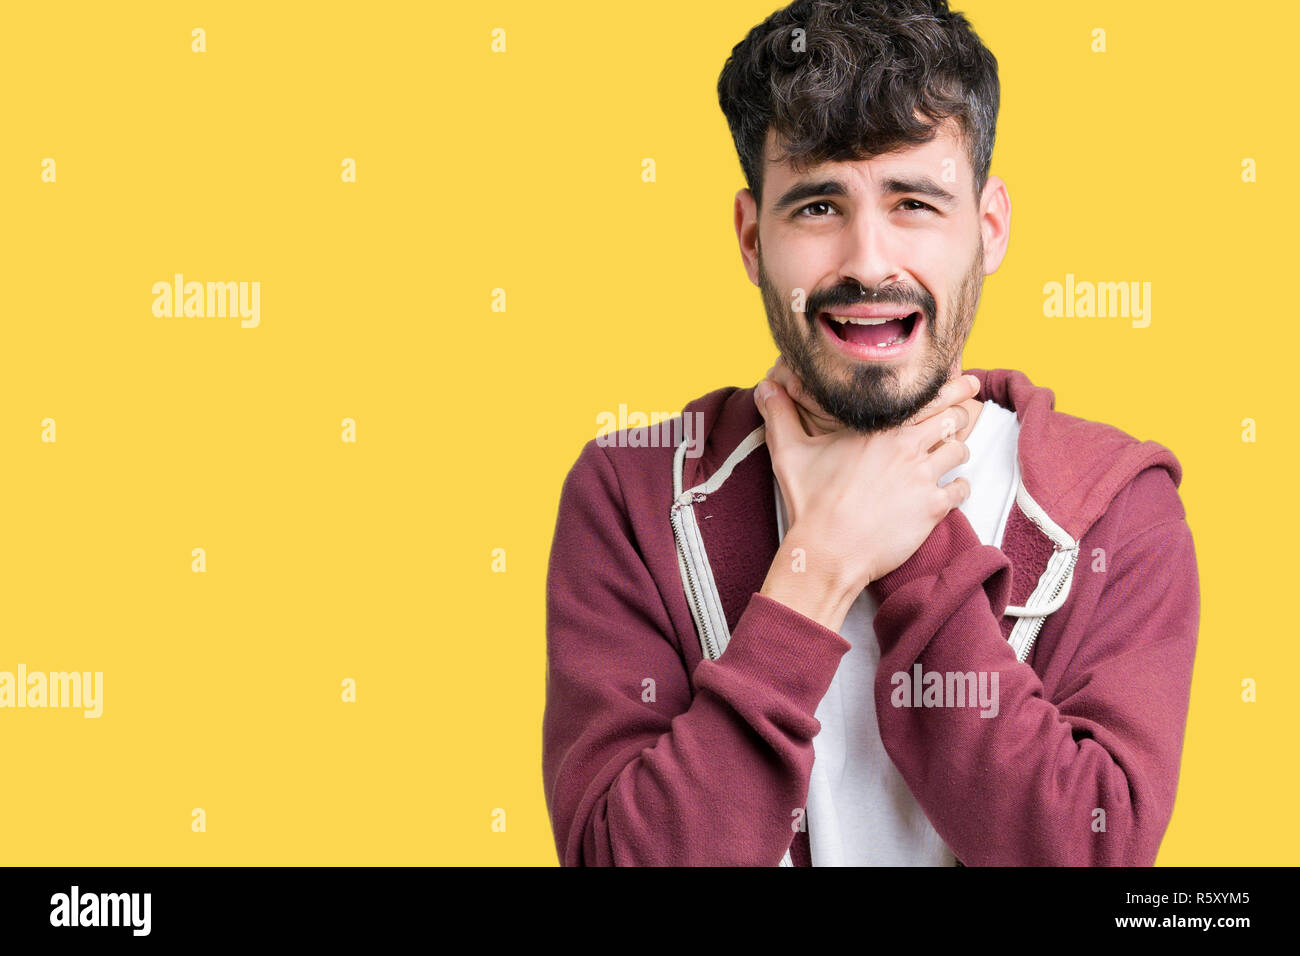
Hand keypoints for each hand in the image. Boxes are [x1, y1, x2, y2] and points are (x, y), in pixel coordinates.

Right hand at [752, 371, 979, 630]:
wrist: (827, 551)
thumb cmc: (809, 502)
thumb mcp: (789, 452)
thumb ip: (779, 414)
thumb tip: (764, 386)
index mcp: (878, 428)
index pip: (926, 396)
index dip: (951, 386)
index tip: (966, 380)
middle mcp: (906, 447)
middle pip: (953, 417)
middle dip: (963, 412)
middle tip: (971, 408)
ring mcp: (922, 477)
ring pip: (960, 451)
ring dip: (957, 452)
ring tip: (950, 457)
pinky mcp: (932, 508)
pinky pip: (962, 489)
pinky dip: (959, 489)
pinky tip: (949, 492)